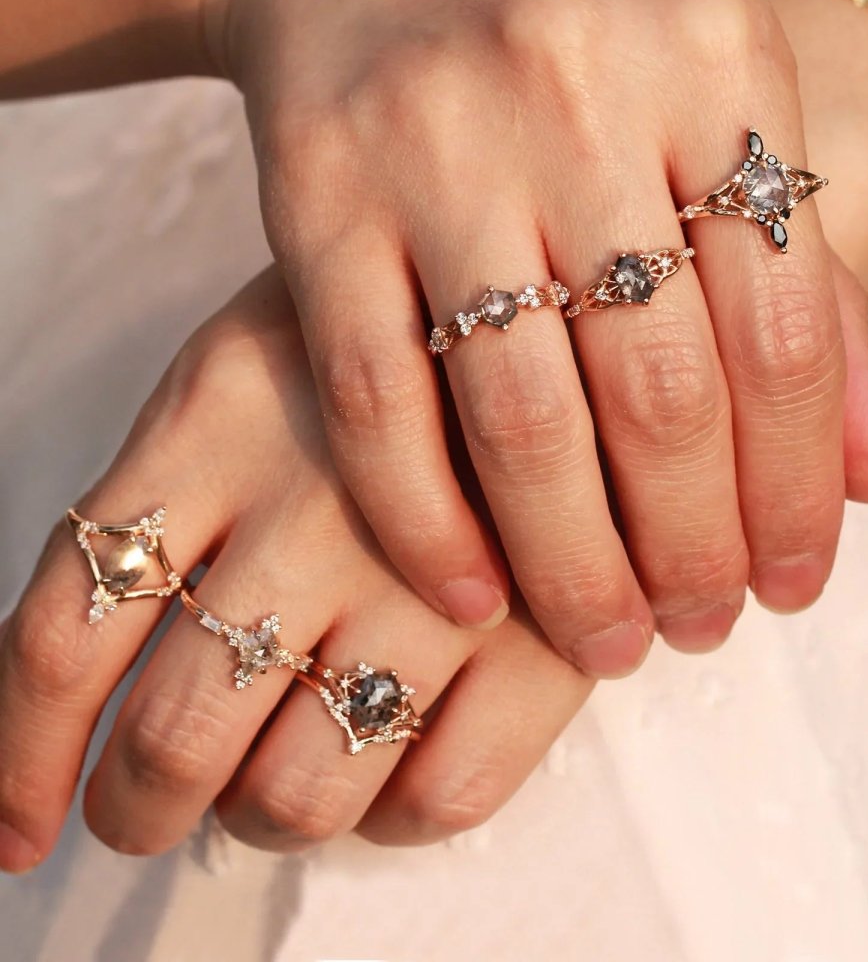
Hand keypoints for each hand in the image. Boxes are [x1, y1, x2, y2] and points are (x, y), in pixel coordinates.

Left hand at [0, 270, 589, 871]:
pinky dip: (393, 818)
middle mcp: (314, 509)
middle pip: (177, 733)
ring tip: (271, 786)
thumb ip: (153, 501)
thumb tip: (74, 680)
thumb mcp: (233, 369)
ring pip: (301, 790)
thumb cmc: (367, 347)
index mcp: (216, 426)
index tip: (19, 823)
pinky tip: (383, 774)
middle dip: (142, 805)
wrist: (548, 310)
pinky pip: (442, 797)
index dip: (22, 754)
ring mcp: (435, 579)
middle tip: (149, 809)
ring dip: (264, 816)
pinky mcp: (544, 632)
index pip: (68, 629)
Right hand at [190, 0, 867, 671]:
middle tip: (694, 627)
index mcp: (710, 53)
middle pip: (658, 385)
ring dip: (572, 561)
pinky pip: (376, 392)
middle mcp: (574, 88)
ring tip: (605, 640)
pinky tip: (472, 594)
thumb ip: (803, 275)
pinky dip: (426, 516)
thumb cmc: (565, 22)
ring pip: (519, 411)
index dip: (796, 486)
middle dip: (690, 544)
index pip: (784, 322)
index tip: (787, 587)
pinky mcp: (315, 194)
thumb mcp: (709, 94)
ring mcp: (431, 141)